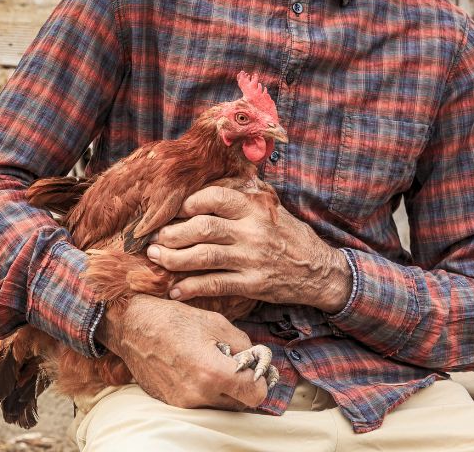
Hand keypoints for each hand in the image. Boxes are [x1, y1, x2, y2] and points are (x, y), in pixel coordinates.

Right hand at [97, 294, 267, 409]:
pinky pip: (199, 402)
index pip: (257, 394)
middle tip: (235, 364)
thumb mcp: (215, 322)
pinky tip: (193, 368)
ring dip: (223, 389)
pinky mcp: (172, 403)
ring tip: (211, 363)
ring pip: (220, 405)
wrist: (130, 326)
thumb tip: (256, 358)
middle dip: (242, 385)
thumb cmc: (172, 319)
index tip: (255, 368)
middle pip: (240, 403)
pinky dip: (203, 390)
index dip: (260, 381)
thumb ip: (243, 345)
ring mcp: (183, 402)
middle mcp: (199, 394)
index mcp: (213, 372)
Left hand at [147, 186, 352, 312]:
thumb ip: (241, 197)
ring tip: (156, 258)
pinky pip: (215, 285)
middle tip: (154, 239)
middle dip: (172, 234)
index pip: (215, 198)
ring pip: (204, 257)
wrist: (319, 271)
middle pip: (203, 228)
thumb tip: (204, 183)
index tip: (174, 211)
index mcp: (254, 208)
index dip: (189, 203)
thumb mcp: (270, 208)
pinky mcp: (253, 284)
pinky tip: (175, 290)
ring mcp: (252, 259)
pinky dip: (191, 288)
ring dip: (174, 259)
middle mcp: (252, 231)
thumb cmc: (288, 235)